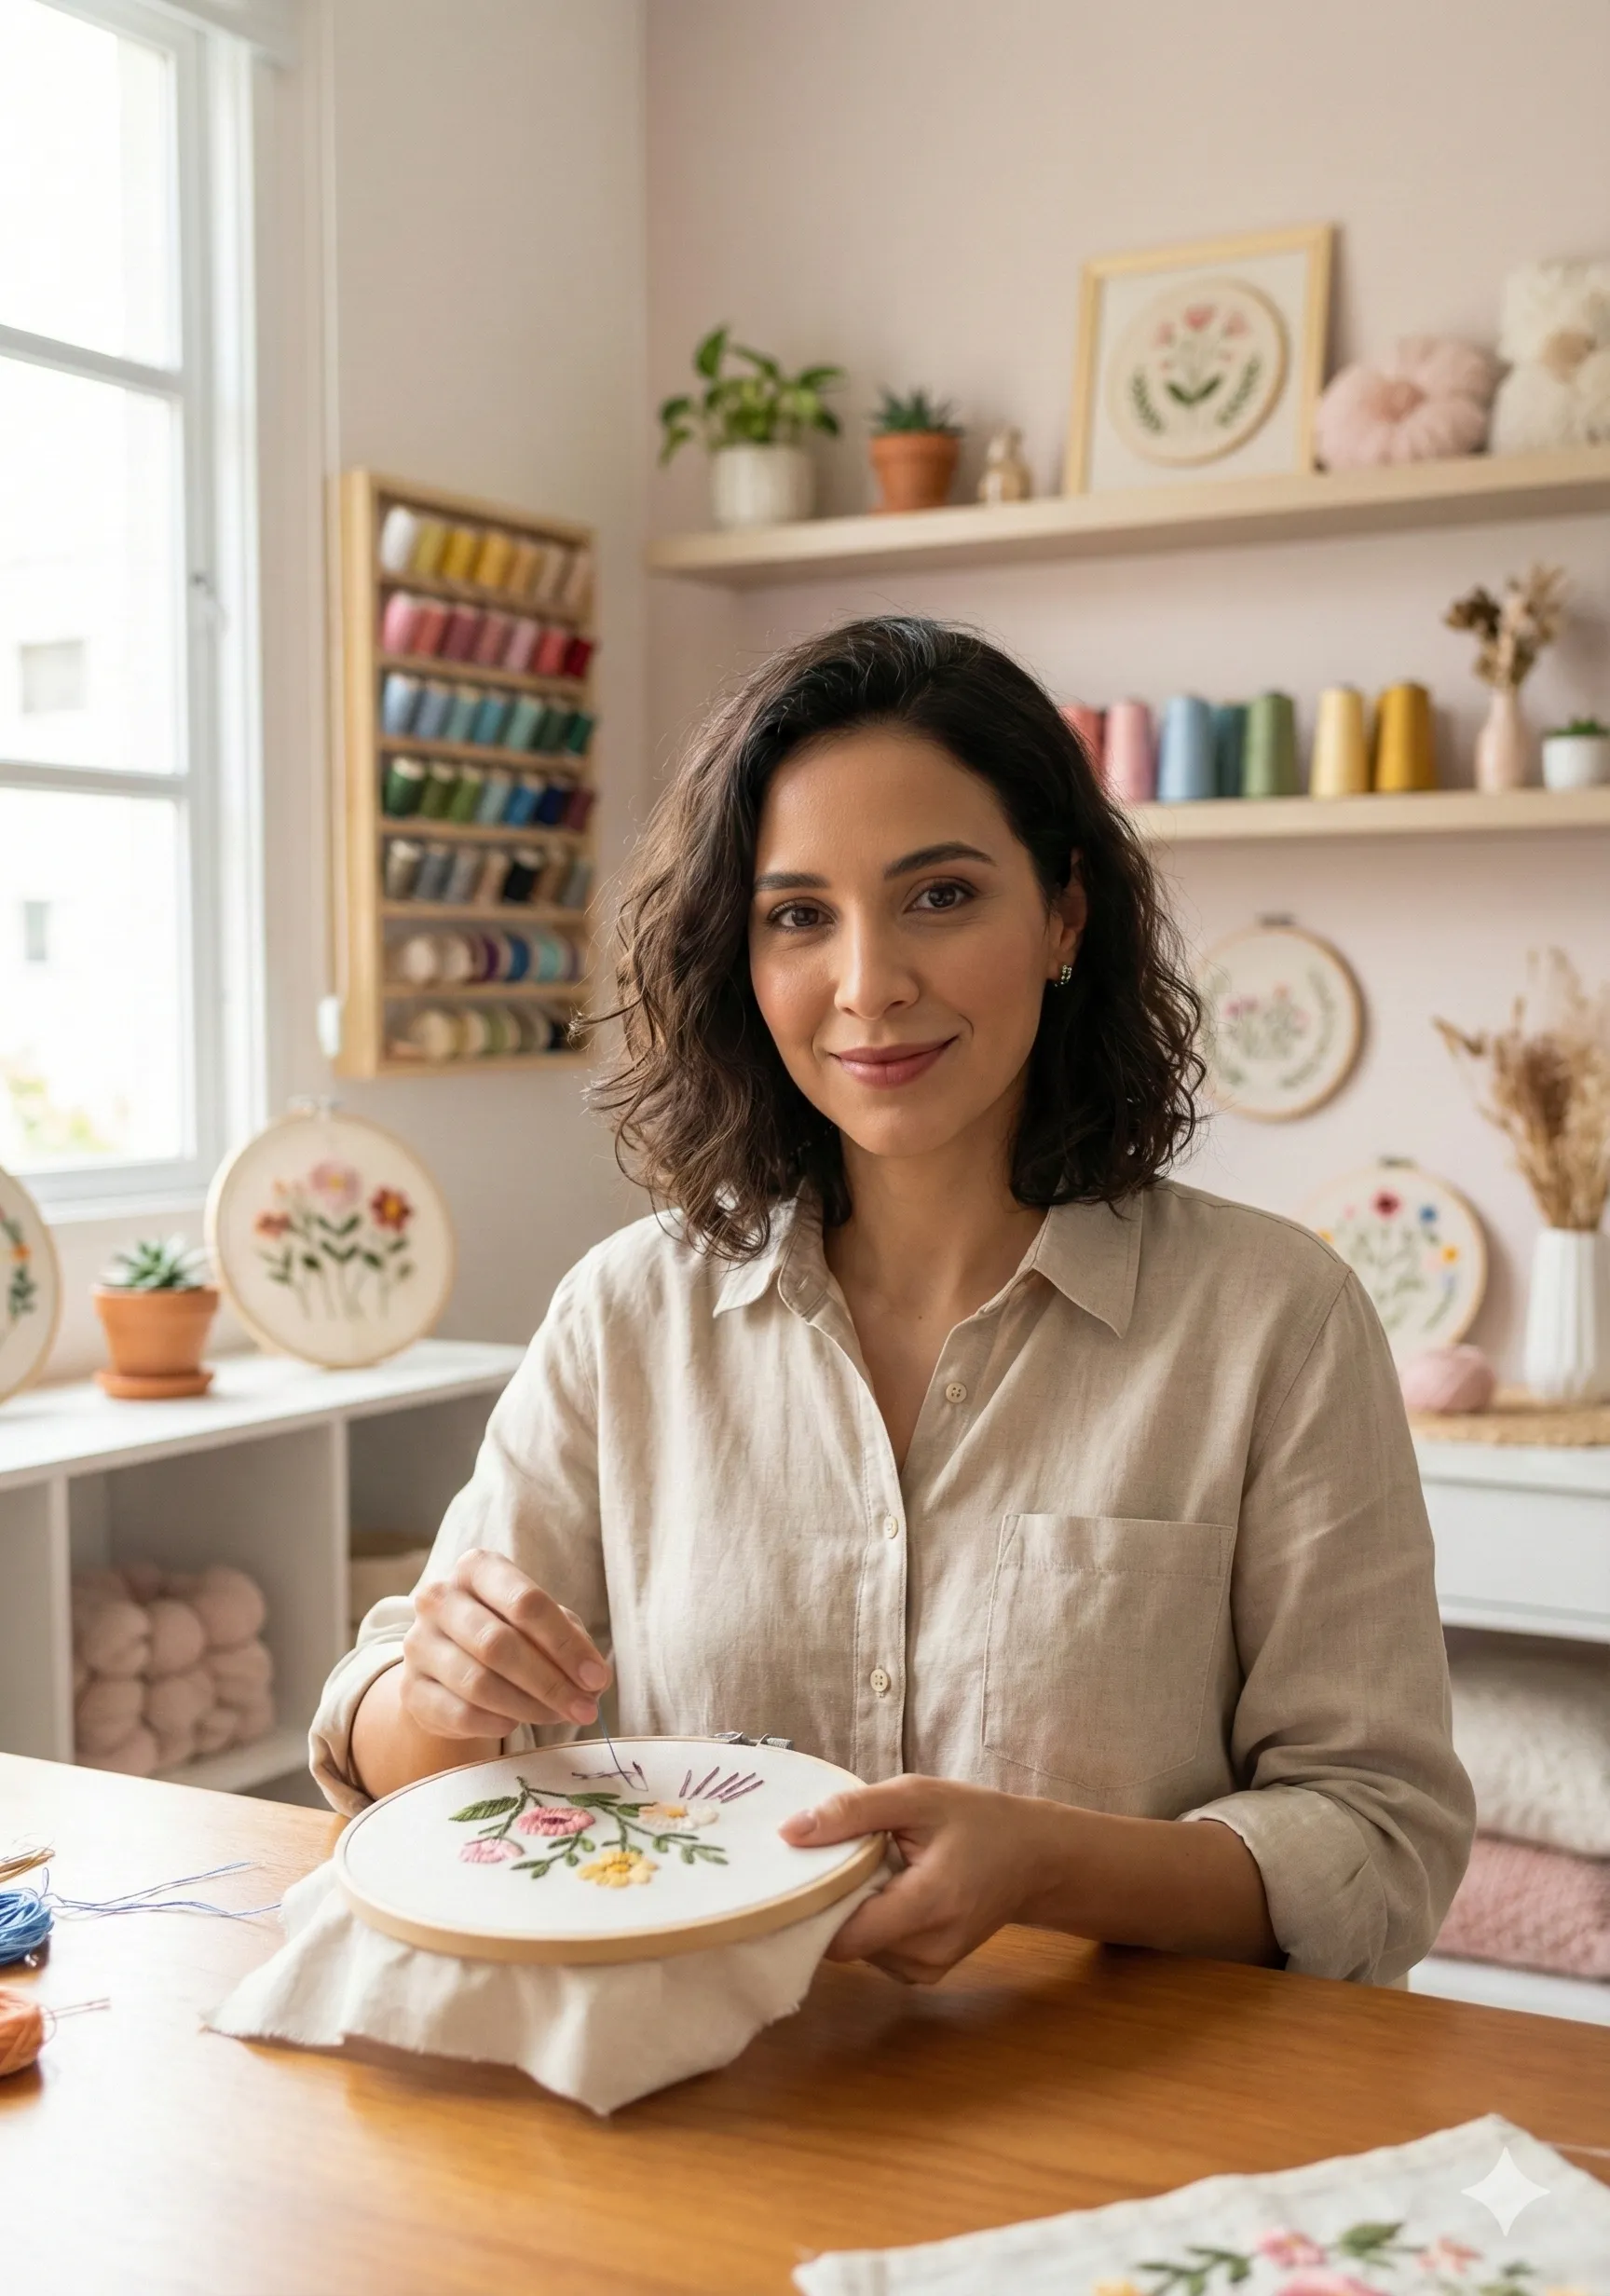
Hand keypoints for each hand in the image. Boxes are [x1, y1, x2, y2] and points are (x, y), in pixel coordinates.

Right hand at [400, 1548, 611, 1740]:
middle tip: (584, 1707)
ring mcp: (418, 1644)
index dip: (566, 1644)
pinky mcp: (409, 1689)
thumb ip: (570, 1640)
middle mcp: (439, 1598)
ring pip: (478, 1682)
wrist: (449, 1662)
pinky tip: (514, 1723)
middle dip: (550, 1682)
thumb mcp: (541, 1623)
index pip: (525, 1602)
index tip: (597, 1678)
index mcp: (476, 1568)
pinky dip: (495, 1723)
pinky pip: (458, 1713)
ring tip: (557, 1716)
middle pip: (500, 1644)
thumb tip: (595, 1679)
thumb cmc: (507, 1631)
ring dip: (528, 1706)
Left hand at [779, 1774, 1055, 1985]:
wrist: (1035, 1859)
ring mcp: (929, 1969)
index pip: (842, 1936)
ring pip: (858, 1950)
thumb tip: (788, 1833)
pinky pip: (877, 1952)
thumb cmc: (978, 1821)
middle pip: (846, 1943)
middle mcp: (928, 1952)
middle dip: (833, 1902)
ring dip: (854, 1912)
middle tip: (840, 1858)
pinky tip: (890, 1891)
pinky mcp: (927, 1972)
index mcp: (928, 1907)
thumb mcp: (917, 1798)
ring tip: (876, 1869)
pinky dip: (872, 1923)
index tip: (800, 1871)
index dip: (813, 1905)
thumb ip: (852, 1812)